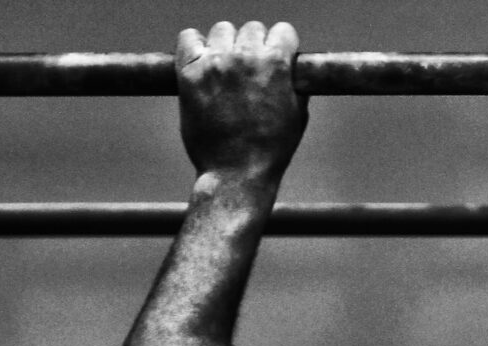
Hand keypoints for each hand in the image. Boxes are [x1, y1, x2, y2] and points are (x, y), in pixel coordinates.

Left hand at [176, 21, 307, 179]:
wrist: (237, 174)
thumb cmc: (270, 151)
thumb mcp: (297, 116)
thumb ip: (296, 84)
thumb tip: (293, 69)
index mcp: (276, 64)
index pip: (282, 31)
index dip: (282, 46)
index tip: (277, 57)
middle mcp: (244, 57)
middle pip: (251, 29)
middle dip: (254, 46)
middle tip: (251, 70)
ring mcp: (215, 63)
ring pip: (221, 31)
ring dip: (226, 45)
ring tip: (226, 69)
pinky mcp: (189, 72)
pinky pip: (189, 38)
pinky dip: (195, 46)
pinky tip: (203, 62)